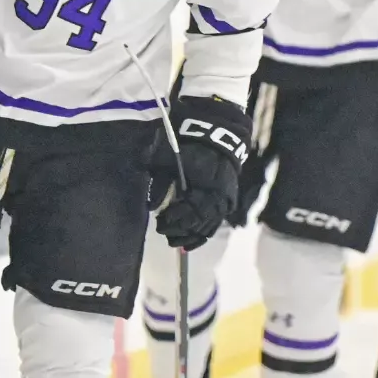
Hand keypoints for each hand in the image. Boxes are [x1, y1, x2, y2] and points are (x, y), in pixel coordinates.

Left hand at [150, 95, 251, 250]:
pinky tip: (188, 244)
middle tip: (163, 232)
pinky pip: (214, 224)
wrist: (218, 133)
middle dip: (180, 231)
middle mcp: (219, 198)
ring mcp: (225, 201)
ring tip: (174, 242)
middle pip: (198, 224)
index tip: (160, 222)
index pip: (190, 213)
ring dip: (190, 235)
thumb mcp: (171, 159)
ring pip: (207, 227)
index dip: (174, 221)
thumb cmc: (190, 144)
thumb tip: (150, 206)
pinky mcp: (226, 202)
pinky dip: (201, 235)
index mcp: (206, 187)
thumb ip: (161, 183)